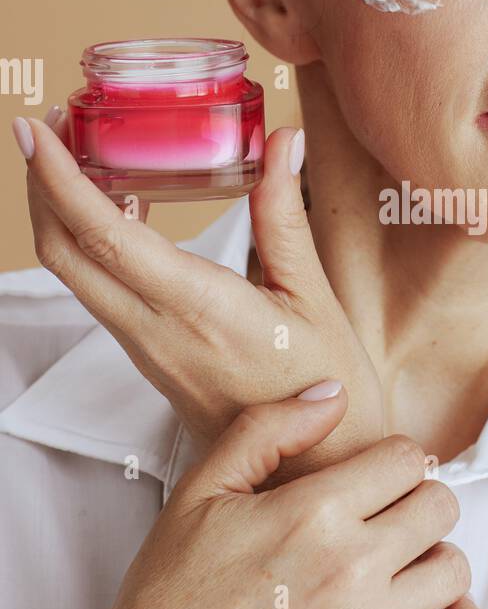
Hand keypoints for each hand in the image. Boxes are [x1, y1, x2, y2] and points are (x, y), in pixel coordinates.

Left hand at [15, 109, 382, 467]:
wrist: (317, 478)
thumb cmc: (329, 395)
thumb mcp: (318, 300)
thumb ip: (286, 218)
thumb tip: (283, 144)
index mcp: (199, 309)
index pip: (103, 237)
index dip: (59, 180)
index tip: (36, 131)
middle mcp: (157, 332)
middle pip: (64, 256)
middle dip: (42, 186)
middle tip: (53, 130)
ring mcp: (148, 351)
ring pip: (76, 277)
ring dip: (62, 215)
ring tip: (85, 159)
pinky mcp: (152, 361)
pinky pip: (101, 296)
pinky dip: (91, 247)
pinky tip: (122, 216)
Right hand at [80, 394, 483, 608]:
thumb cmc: (172, 589)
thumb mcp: (202, 489)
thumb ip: (269, 428)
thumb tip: (335, 392)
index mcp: (311, 511)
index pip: (407, 458)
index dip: (394, 459)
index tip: (375, 476)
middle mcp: (349, 568)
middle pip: (440, 506)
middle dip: (418, 500)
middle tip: (388, 517)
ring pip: (456, 568)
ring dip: (436, 556)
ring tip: (402, 562)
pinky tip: (434, 607)